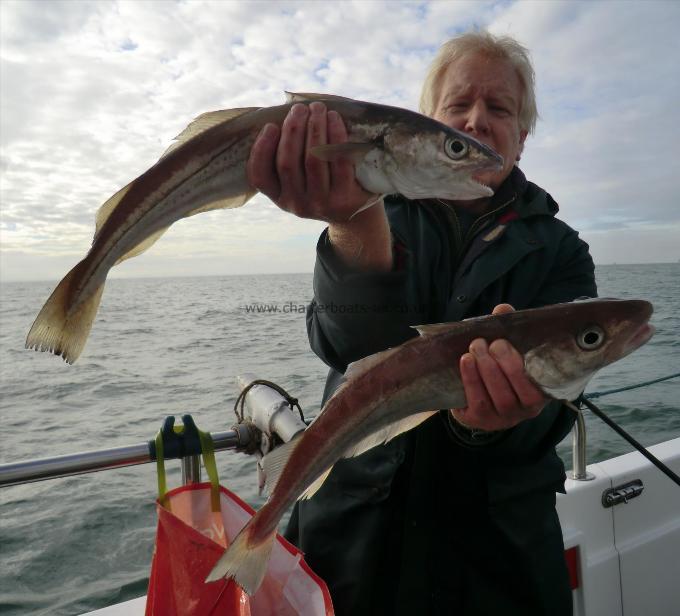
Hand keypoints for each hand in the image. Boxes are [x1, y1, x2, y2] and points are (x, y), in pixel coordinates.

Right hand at [247, 101, 392, 271]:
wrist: (356, 211)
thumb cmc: (322, 184)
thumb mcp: (299, 180)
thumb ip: (286, 157)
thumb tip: (283, 117)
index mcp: (280, 198)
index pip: (260, 176)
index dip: (262, 149)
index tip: (270, 125)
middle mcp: (298, 205)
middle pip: (288, 163)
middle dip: (292, 130)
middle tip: (299, 108)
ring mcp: (321, 204)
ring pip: (313, 159)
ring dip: (314, 127)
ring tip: (317, 108)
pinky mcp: (345, 199)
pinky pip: (339, 161)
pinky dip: (335, 135)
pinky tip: (334, 118)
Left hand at [451, 304, 545, 430]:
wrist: (471, 400)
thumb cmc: (495, 371)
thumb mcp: (505, 351)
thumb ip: (508, 331)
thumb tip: (503, 309)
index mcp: (542, 389)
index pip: (548, 381)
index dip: (535, 363)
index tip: (520, 343)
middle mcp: (529, 408)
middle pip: (524, 391)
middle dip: (508, 364)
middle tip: (494, 343)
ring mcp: (506, 417)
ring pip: (502, 397)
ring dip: (488, 370)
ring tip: (476, 347)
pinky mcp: (483, 420)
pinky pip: (479, 401)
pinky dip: (472, 379)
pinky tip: (466, 361)